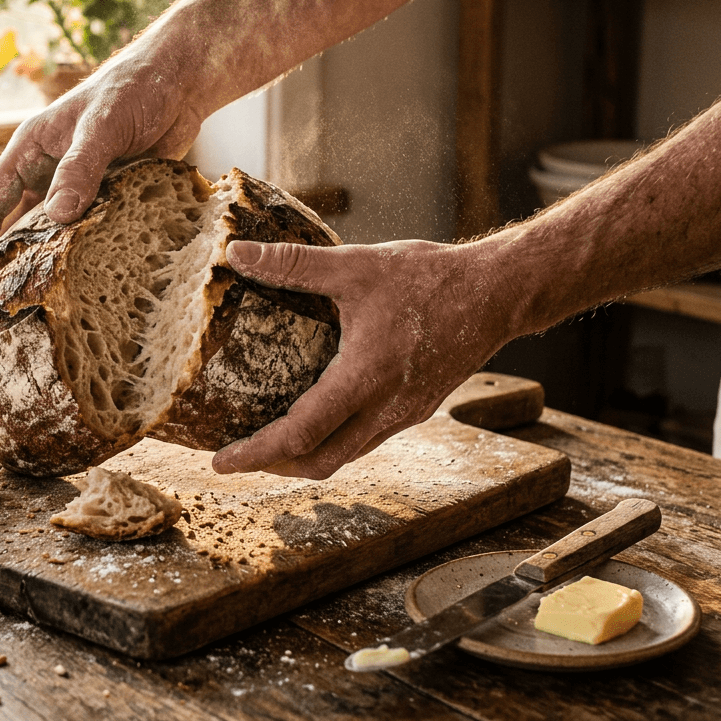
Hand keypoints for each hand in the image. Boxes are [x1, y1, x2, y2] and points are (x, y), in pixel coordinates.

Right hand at [0, 52, 203, 290]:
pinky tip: (90, 286)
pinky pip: (92, 233)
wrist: (184, 81)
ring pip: (54, 235)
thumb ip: (81, 167)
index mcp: (30, 150)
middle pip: (15, 226)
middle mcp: (49, 171)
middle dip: (4, 265)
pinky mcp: (112, 198)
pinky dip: (88, 258)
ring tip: (41, 308)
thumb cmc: (135, 87)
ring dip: (48, 266)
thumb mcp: (103, 124)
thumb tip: (57, 216)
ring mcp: (81, 187)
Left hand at [211, 238, 514, 479]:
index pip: (300, 435)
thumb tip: (237, 254)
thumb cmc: (429, 278)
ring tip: (267, 443)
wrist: (498, 293)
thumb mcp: (355, 265)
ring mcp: (404, 414)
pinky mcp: (415, 408)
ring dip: (303, 457)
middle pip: (320, 462)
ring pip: (345, 455)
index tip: (221, 461)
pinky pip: (365, 440)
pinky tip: (315, 418)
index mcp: (365, 379)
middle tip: (236, 457)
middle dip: (273, 466)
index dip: (256, 453)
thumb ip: (293, 264)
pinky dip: (331, 441)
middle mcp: (386, 409)